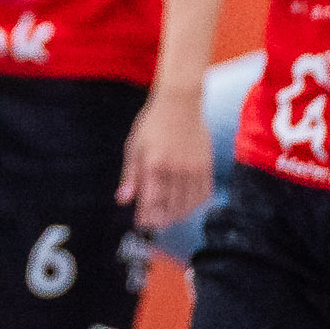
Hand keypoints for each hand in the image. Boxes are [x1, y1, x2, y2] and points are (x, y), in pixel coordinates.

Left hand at [119, 86, 214, 230]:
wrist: (180, 104)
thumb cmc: (151, 125)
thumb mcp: (134, 147)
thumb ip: (130, 176)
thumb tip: (122, 201)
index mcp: (154, 164)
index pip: (150, 201)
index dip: (146, 216)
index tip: (140, 223)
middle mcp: (176, 169)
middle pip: (170, 207)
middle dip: (160, 219)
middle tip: (153, 224)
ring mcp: (194, 168)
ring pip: (188, 204)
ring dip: (177, 215)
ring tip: (168, 218)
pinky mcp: (206, 166)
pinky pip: (203, 194)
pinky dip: (194, 205)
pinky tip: (186, 207)